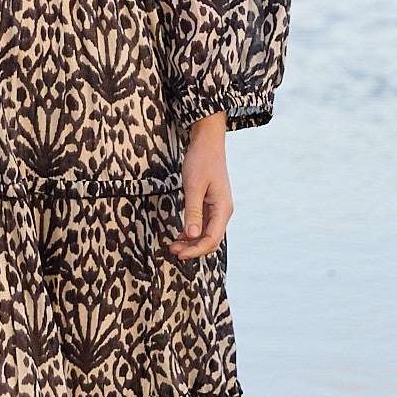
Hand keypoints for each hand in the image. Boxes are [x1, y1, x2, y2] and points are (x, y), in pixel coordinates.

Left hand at [167, 113, 232, 260]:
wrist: (208, 142)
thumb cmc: (201, 161)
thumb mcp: (193, 186)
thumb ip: (192, 212)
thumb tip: (192, 236)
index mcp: (222, 208)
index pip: (211, 238)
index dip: (195, 250)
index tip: (179, 254)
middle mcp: (223, 211)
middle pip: (211, 240)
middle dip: (193, 249)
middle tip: (173, 251)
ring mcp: (218, 208)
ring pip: (207, 234)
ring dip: (192, 242)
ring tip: (174, 245)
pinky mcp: (211, 204)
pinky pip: (204, 224)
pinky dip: (192, 232)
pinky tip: (180, 236)